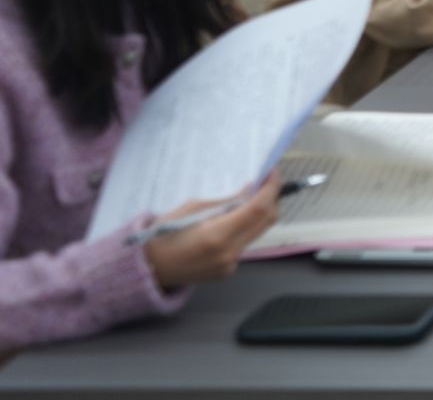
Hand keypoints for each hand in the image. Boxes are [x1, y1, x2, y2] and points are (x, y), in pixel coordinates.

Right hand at [144, 174, 280, 287]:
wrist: (147, 269)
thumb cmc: (162, 234)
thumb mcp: (191, 209)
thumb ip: (224, 202)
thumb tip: (250, 191)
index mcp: (217, 236)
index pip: (258, 209)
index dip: (270, 188)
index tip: (272, 172)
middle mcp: (228, 253)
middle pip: (265, 221)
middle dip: (270, 199)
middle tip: (265, 182)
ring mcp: (229, 265)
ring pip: (257, 233)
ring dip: (257, 214)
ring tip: (245, 199)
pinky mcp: (227, 272)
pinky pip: (243, 244)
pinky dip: (242, 229)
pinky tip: (228, 223)